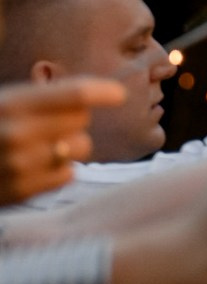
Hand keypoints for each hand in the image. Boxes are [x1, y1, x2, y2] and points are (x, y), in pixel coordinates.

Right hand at [0, 77, 124, 204]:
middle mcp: (17, 134)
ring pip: (80, 148)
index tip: (118, 95)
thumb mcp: (3, 103)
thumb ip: (37, 98)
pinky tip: (34, 165)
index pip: (75, 95)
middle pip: (81, 120)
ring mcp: (21, 166)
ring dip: (69, 145)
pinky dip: (59, 169)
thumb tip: (92, 92)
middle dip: (73, 118)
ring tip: (40, 144)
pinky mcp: (23, 192)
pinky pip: (68, 174)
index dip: (103, 92)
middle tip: (50, 121)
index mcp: (10, 104)